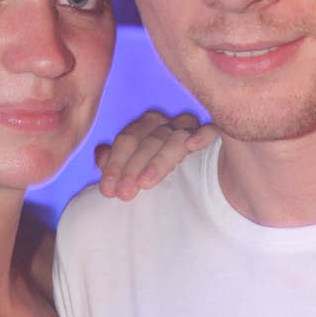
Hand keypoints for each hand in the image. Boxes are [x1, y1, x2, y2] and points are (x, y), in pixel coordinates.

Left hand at [95, 111, 216, 199]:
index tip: (107, 190)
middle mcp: (169, 123)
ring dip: (158, 160)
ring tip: (145, 183)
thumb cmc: (163, 173)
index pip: (128, 139)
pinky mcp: (216, 135)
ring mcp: (193, 128)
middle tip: (123, 193)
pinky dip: (201, 135)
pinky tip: (192, 145)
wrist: (207, 180)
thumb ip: (117, 161)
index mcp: (148, 126)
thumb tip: (100, 155)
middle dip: (132, 166)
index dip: (115, 164)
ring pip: (174, 138)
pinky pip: (211, 131)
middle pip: (148, 139)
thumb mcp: (137, 169)